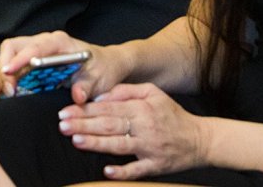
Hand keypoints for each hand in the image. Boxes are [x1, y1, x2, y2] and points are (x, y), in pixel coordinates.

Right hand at [0, 31, 120, 101]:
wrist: (105, 66)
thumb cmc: (102, 68)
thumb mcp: (99, 78)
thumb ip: (88, 86)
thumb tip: (77, 96)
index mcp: (59, 42)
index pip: (35, 47)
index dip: (20, 59)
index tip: (9, 72)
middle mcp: (44, 43)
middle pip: (13, 47)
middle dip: (5, 68)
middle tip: (8, 91)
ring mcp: (35, 52)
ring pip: (8, 56)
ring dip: (2, 75)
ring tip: (2, 95)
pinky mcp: (32, 63)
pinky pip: (12, 67)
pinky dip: (5, 80)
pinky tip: (3, 94)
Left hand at [59, 83, 207, 178]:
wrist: (200, 139)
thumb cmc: (172, 115)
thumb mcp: (153, 93)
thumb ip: (126, 91)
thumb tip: (101, 96)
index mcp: (141, 108)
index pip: (107, 108)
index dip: (85, 109)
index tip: (66, 111)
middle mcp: (144, 126)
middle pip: (109, 125)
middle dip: (83, 124)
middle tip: (63, 125)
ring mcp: (149, 147)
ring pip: (119, 145)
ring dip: (96, 143)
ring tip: (77, 140)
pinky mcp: (155, 165)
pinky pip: (137, 170)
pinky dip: (122, 171)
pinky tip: (106, 171)